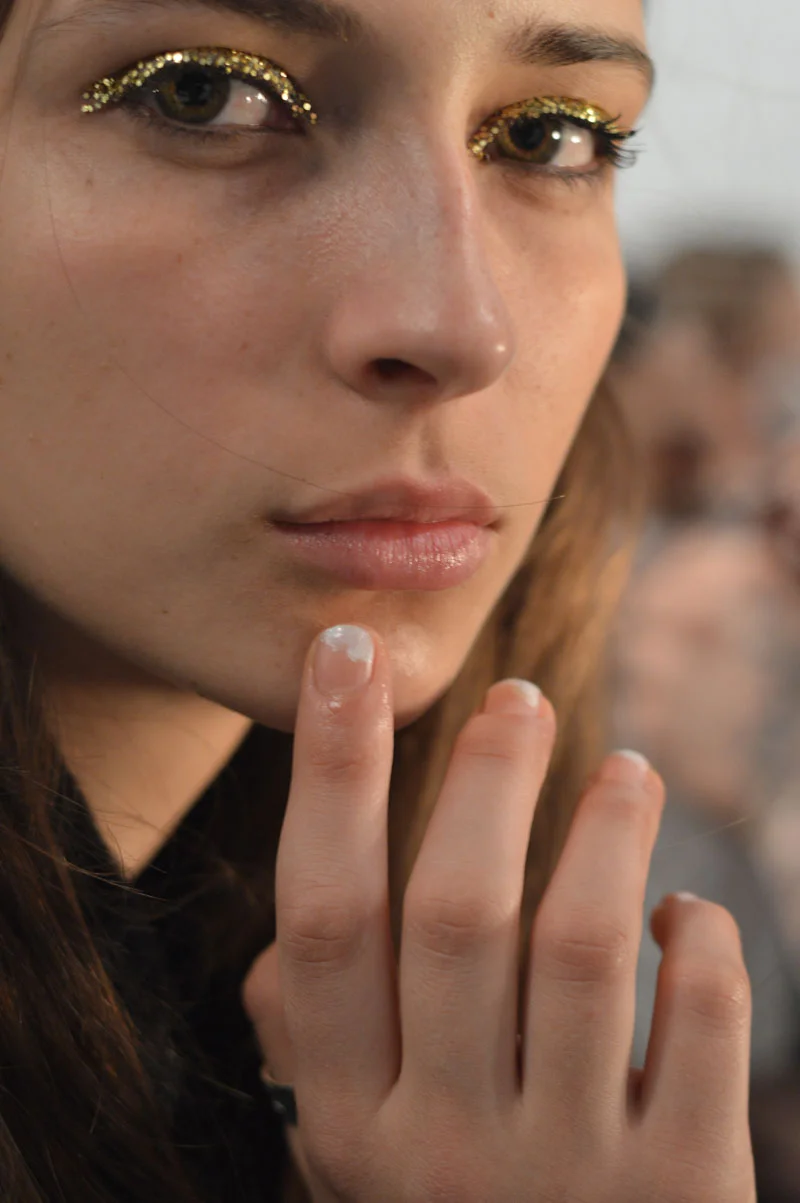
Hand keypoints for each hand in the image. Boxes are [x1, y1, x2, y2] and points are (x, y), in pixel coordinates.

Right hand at [243, 625, 755, 1202]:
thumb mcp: (356, 1160)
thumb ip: (315, 1050)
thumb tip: (283, 946)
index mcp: (347, 1122)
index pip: (324, 917)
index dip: (330, 771)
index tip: (346, 652)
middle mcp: (441, 1152)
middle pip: (456, 913)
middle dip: (484, 780)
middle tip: (520, 701)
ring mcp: (564, 1179)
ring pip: (583, 945)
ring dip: (605, 830)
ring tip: (624, 769)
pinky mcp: (681, 1196)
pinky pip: (700, 1024)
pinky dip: (698, 941)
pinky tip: (679, 914)